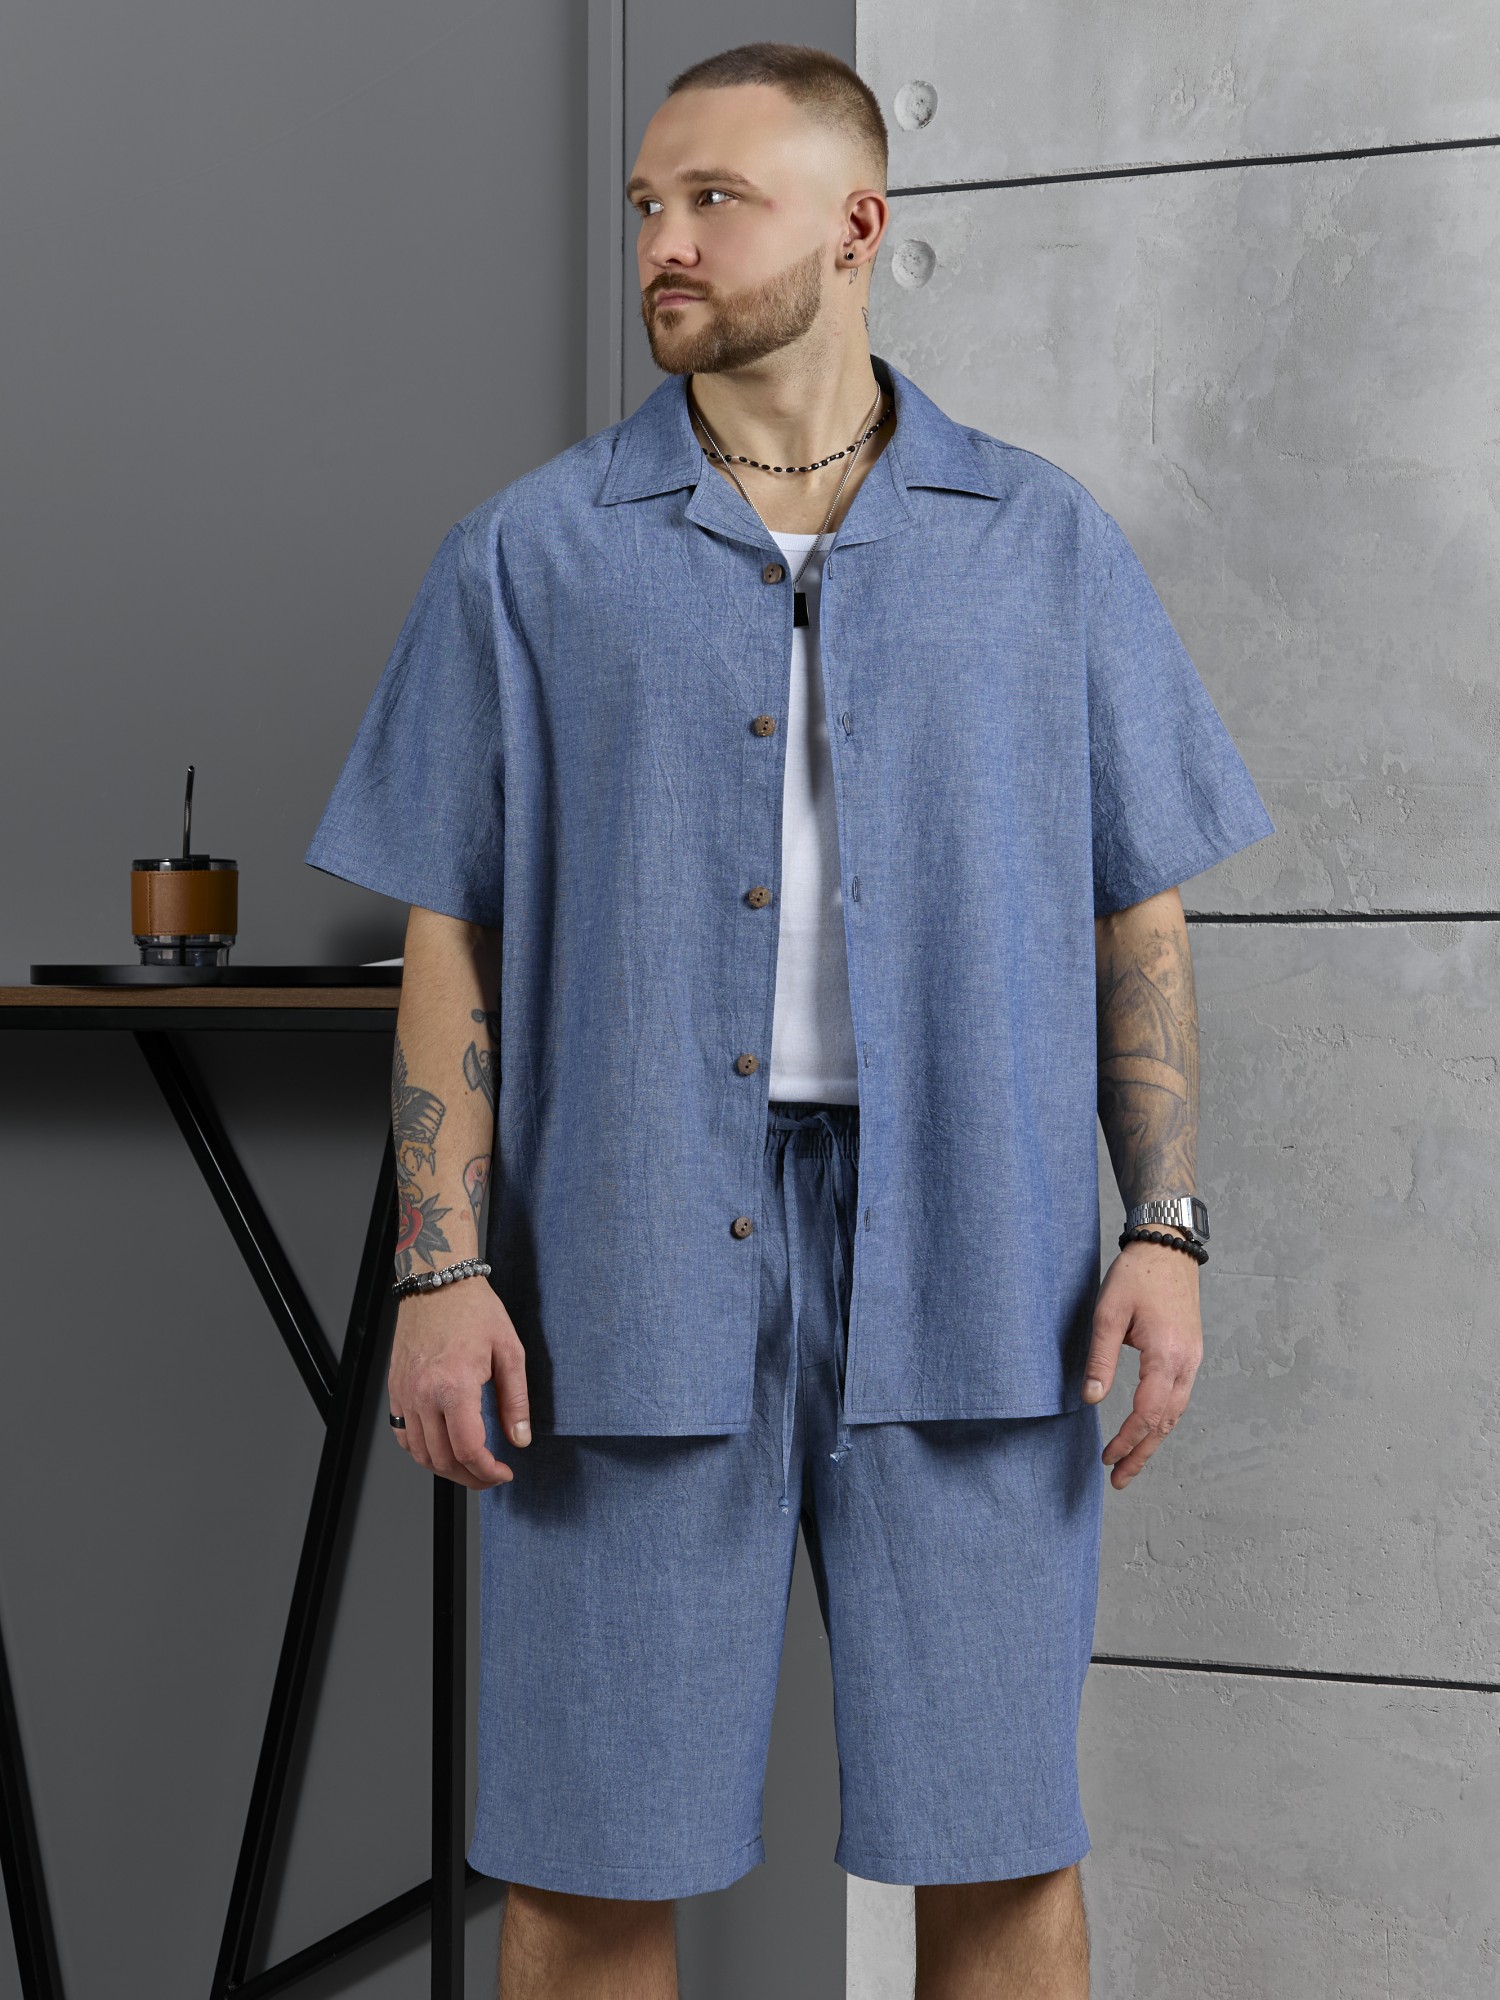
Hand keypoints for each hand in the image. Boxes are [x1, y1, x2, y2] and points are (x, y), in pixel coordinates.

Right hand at [387, 1280, 531, 1489]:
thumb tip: (519, 1439)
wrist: (438, 1284)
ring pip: (420, 1453)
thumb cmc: (474, 1310)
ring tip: (470, 1467)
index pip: (468, 1450)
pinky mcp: (395, 1390)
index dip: (488, 1471)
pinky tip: (442, 1449)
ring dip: (446, 1469)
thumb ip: (516, 1401)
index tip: (504, 1472)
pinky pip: (402, 1435)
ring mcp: (405, 1393)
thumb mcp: (509, 1351)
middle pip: (442, 1459)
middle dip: (471, 1477)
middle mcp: (423, 1394)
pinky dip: (422, 1452)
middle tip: (491, 1475)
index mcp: (454, 1385)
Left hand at [1081, 1235, 1201, 1489]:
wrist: (1168, 1246)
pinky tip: (1148, 1429)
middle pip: (1166, 1422)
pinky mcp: (1190, 1353)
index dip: (1127, 1440)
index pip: (1147, 1412)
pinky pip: (1179, 1397)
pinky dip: (1163, 1419)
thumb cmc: (1137, 1274)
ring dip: (1153, 1439)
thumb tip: (1091, 1399)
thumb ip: (1101, 1358)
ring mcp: (1192, 1359)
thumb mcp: (1108, 1312)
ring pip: (1175, 1412)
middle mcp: (1186, 1363)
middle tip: (1119, 1478)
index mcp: (1166, 1355)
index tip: (1107, 1458)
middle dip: (1142, 1452)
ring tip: (1130, 1462)